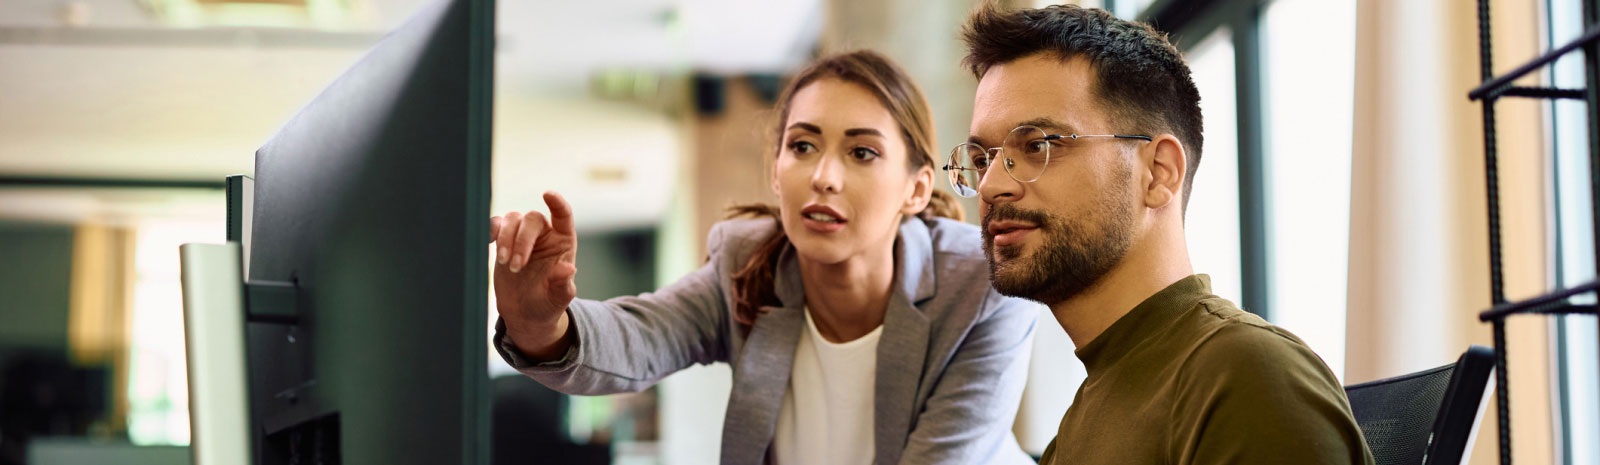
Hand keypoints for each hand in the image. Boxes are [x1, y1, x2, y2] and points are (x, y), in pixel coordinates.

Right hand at [490, 191, 577, 359]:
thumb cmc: (546, 304)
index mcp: (563, 242)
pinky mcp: (503, 241)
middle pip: (532, 219)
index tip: (547, 194)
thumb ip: (563, 283)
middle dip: (521, 240)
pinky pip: (495, 224)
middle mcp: (544, 234)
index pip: (563, 215)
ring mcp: (522, 236)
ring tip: (504, 263)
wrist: (525, 314)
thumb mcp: (558, 298)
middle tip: (515, 266)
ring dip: (505, 237)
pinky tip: (487, 244)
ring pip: (512, 219)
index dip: (557, 203)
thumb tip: (568, 269)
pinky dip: (490, 230)